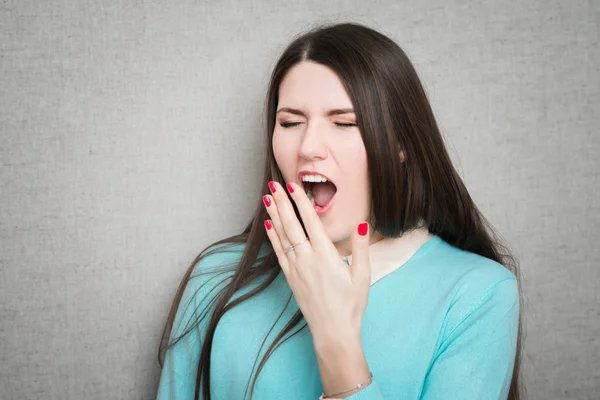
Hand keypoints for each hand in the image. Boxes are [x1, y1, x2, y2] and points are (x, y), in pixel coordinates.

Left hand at [262, 180, 371, 343]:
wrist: (333, 332)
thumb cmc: (351, 305)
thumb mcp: (362, 276)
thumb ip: (361, 248)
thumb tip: (361, 223)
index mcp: (326, 256)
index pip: (311, 221)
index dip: (301, 201)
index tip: (293, 186)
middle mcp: (308, 259)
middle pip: (292, 224)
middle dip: (282, 203)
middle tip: (273, 185)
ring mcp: (296, 269)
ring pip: (282, 236)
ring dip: (275, 215)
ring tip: (267, 198)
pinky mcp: (290, 278)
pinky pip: (279, 253)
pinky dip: (273, 237)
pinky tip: (268, 226)